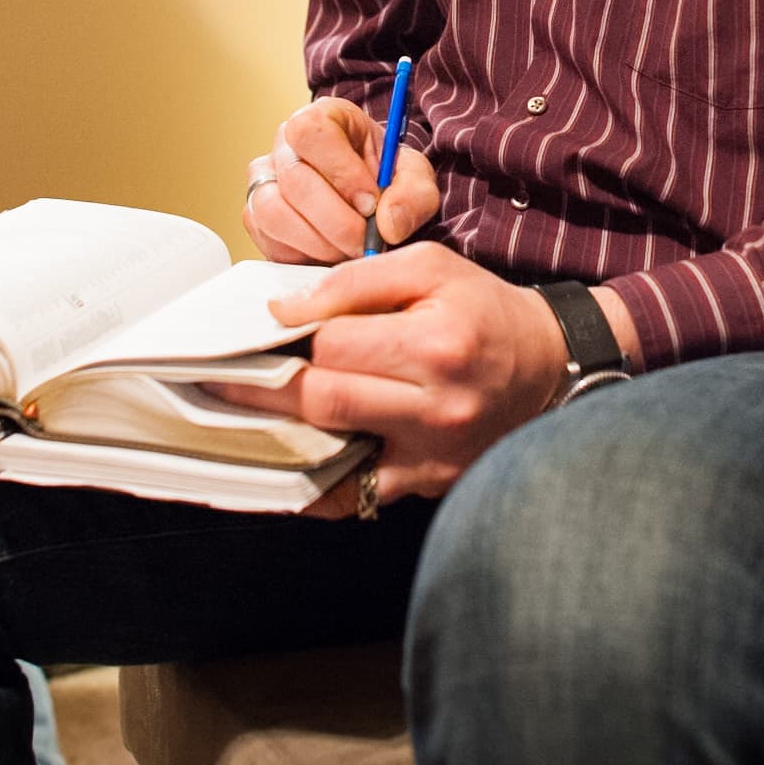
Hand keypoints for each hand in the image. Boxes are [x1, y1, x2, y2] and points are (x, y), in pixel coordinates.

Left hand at [213, 243, 564, 509]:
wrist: (548, 366)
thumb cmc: (484, 311)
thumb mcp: (431, 268)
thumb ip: (357, 281)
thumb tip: (287, 308)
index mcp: (436, 343)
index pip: (335, 343)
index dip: (287, 336)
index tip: (256, 331)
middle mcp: (436, 404)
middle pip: (324, 398)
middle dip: (262, 388)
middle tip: (215, 380)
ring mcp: (432, 451)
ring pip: (331, 449)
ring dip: (274, 433)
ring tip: (231, 417)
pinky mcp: (429, 481)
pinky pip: (355, 496)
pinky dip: (311, 486)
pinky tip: (275, 470)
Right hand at [242, 97, 438, 263]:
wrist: (373, 204)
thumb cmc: (388, 181)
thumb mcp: (416, 180)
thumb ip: (413, 196)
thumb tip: (387, 224)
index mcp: (323, 117)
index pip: (312, 132)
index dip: (341, 172)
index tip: (371, 203)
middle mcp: (286, 144)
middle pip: (294, 179)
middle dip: (336, 221)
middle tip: (366, 241)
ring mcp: (265, 179)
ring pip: (273, 213)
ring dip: (317, 242)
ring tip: (349, 249)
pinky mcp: (256, 216)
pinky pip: (268, 239)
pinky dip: (302, 255)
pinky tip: (329, 252)